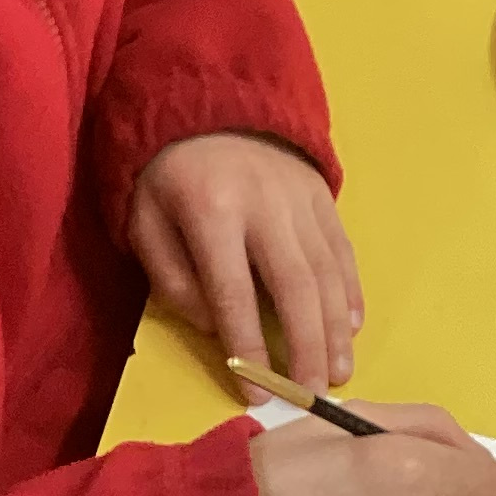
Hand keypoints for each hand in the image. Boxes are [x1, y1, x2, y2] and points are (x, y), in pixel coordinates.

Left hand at [127, 133, 361, 393]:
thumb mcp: (144, 222)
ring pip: (327, 273)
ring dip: (336, 330)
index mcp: (211, 209)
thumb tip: (216, 328)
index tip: (256, 394)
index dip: (249, 347)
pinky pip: (342, 251)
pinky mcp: (323, 194)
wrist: (206, 100)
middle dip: (306, 348)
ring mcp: (301, 197)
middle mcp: (264, 204)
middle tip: (314, 395)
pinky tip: (352, 328)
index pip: (233, 292)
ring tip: (339, 374)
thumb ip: (172, 279)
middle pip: (294, 287)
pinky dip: (350, 293)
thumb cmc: (166, 176)